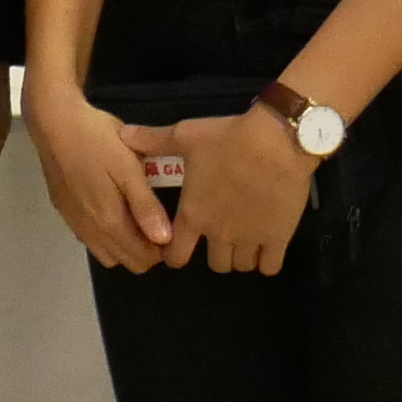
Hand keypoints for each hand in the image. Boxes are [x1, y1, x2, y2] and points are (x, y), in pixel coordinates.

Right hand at [27, 83, 175, 270]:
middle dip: (145, 250)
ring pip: (106, 254)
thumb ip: (145, 205)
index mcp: (109, 220)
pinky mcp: (64, 211)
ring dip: (124, 245)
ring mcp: (74, 222)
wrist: (53, 121)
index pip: (142, 258)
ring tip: (134, 215)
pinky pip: (90, 239)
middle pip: (126, 261)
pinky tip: (109, 207)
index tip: (170, 226)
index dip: (162, 249)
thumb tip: (164, 240)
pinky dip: (105, 235)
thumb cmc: (96, 139)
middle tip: (155, 218)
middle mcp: (90, 230)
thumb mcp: (128, 167)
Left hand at [162, 108, 311, 273]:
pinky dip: (266, 261)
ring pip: (241, 266)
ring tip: (243, 238)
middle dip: (215, 254)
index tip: (178, 247)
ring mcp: (251, 239)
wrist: (276, 141)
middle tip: (218, 235)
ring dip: (240, 256)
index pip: (176, 256)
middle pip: (216, 264)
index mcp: (193, 215)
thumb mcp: (185, 136)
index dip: (174, 255)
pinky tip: (266, 245)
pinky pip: (270, 266)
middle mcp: (220, 234)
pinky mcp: (279, 237)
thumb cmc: (227, 139)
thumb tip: (123, 135)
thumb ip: (153, 140)